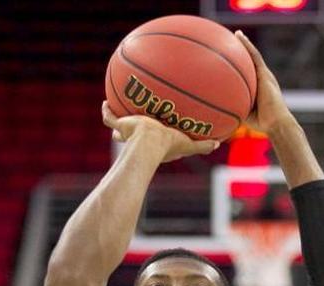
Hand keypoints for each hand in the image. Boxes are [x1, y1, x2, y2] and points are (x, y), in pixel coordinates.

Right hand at [102, 102, 218, 162]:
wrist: (151, 142)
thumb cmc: (169, 145)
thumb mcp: (189, 145)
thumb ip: (203, 145)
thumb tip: (218, 144)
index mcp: (152, 143)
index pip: (150, 141)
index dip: (151, 138)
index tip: (154, 133)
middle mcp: (138, 139)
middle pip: (130, 136)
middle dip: (128, 132)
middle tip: (131, 123)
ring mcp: (127, 132)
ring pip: (118, 127)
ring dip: (117, 120)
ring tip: (115, 108)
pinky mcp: (119, 125)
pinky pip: (108, 118)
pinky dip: (106, 111)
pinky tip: (105, 101)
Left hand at [234, 30, 294, 132]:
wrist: (276, 122)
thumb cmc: (262, 123)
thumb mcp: (243, 114)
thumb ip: (233, 108)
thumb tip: (217, 111)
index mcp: (259, 87)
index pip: (249, 73)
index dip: (242, 65)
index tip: (233, 58)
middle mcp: (263, 78)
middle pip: (251, 61)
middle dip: (243, 51)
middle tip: (232, 42)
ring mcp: (265, 75)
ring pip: (253, 55)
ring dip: (244, 44)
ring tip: (236, 34)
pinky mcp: (265, 74)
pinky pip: (254, 56)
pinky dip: (247, 45)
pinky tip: (239, 36)